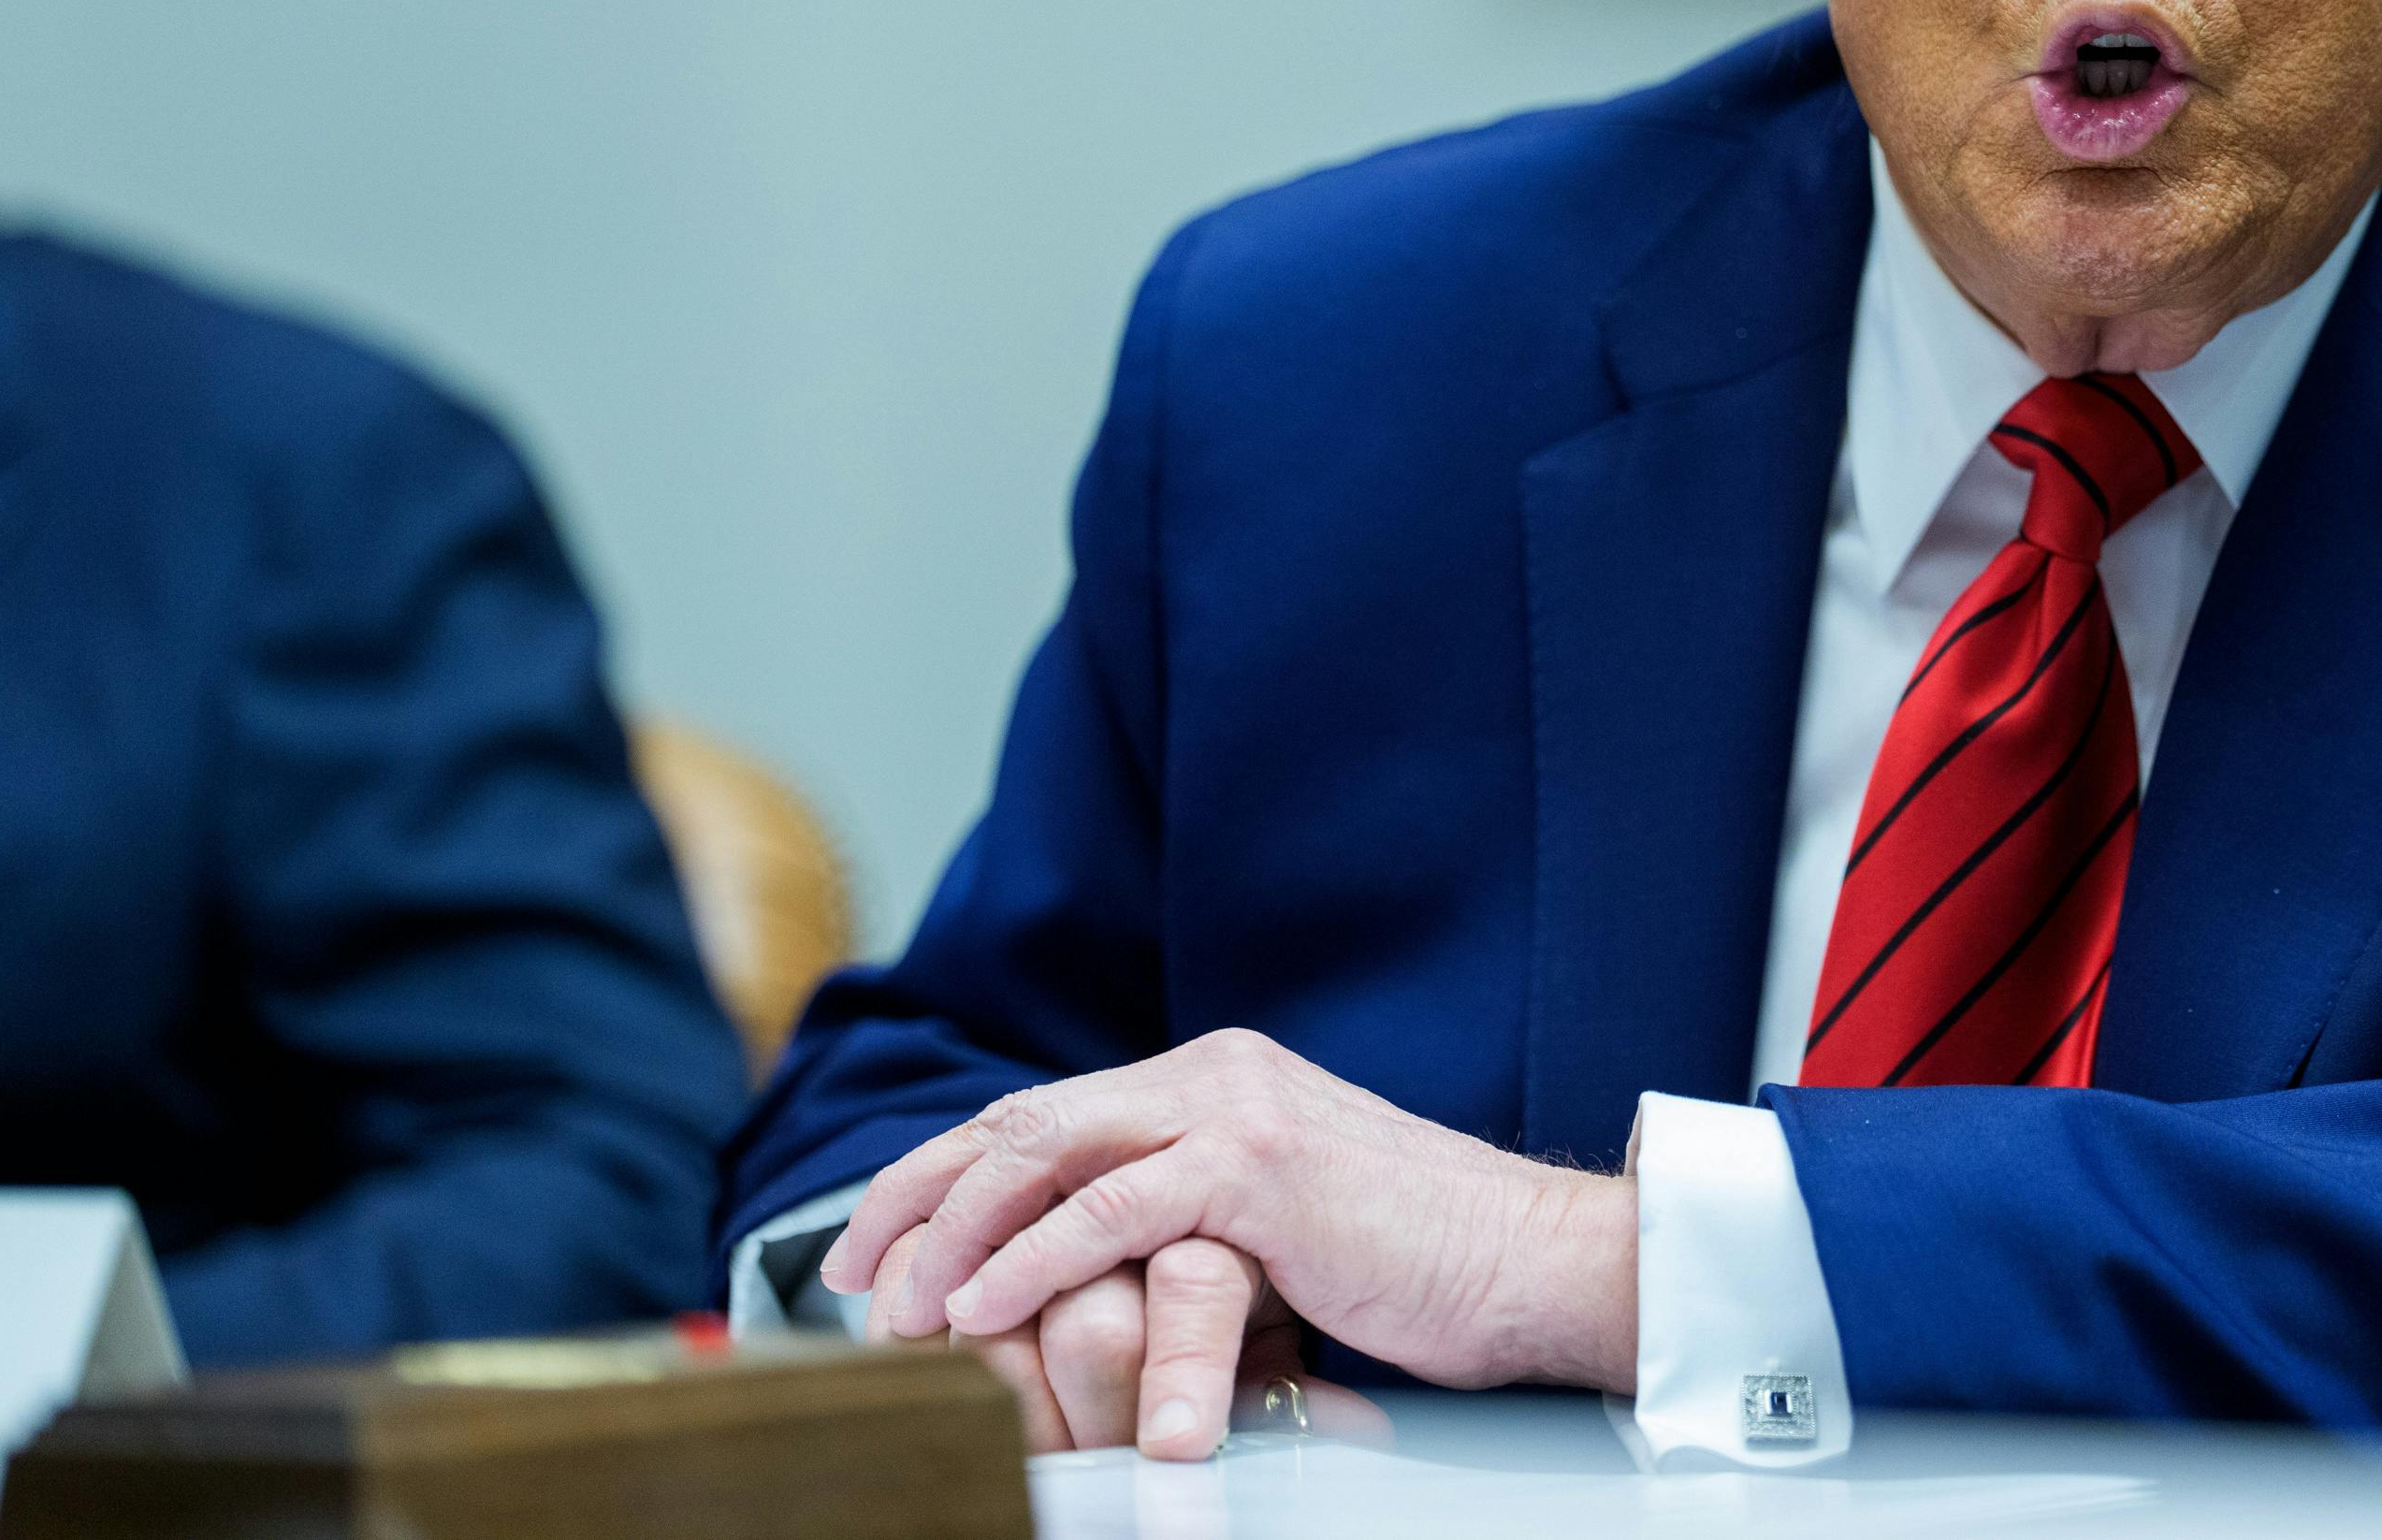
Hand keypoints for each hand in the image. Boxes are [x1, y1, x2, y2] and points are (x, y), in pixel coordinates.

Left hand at [826, 1031, 1636, 1421]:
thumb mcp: (1276, 1229)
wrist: (1531, 1259)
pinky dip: (1028, 1260)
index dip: (941, 1178)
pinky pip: (1111, 1211)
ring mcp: (1235, 1109)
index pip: (1042, 1117)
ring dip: (953, 1234)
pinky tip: (980, 1309)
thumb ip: (1189, 1222)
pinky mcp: (1259, 1167)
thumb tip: (1092, 1277)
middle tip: (849, 1275)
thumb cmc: (1416, 1265)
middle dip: (917, 1198)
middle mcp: (1212, 1071)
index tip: (871, 1247)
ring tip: (897, 1307)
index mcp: (1212, 1079)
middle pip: (1020, 1120)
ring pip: (1047, 1152)